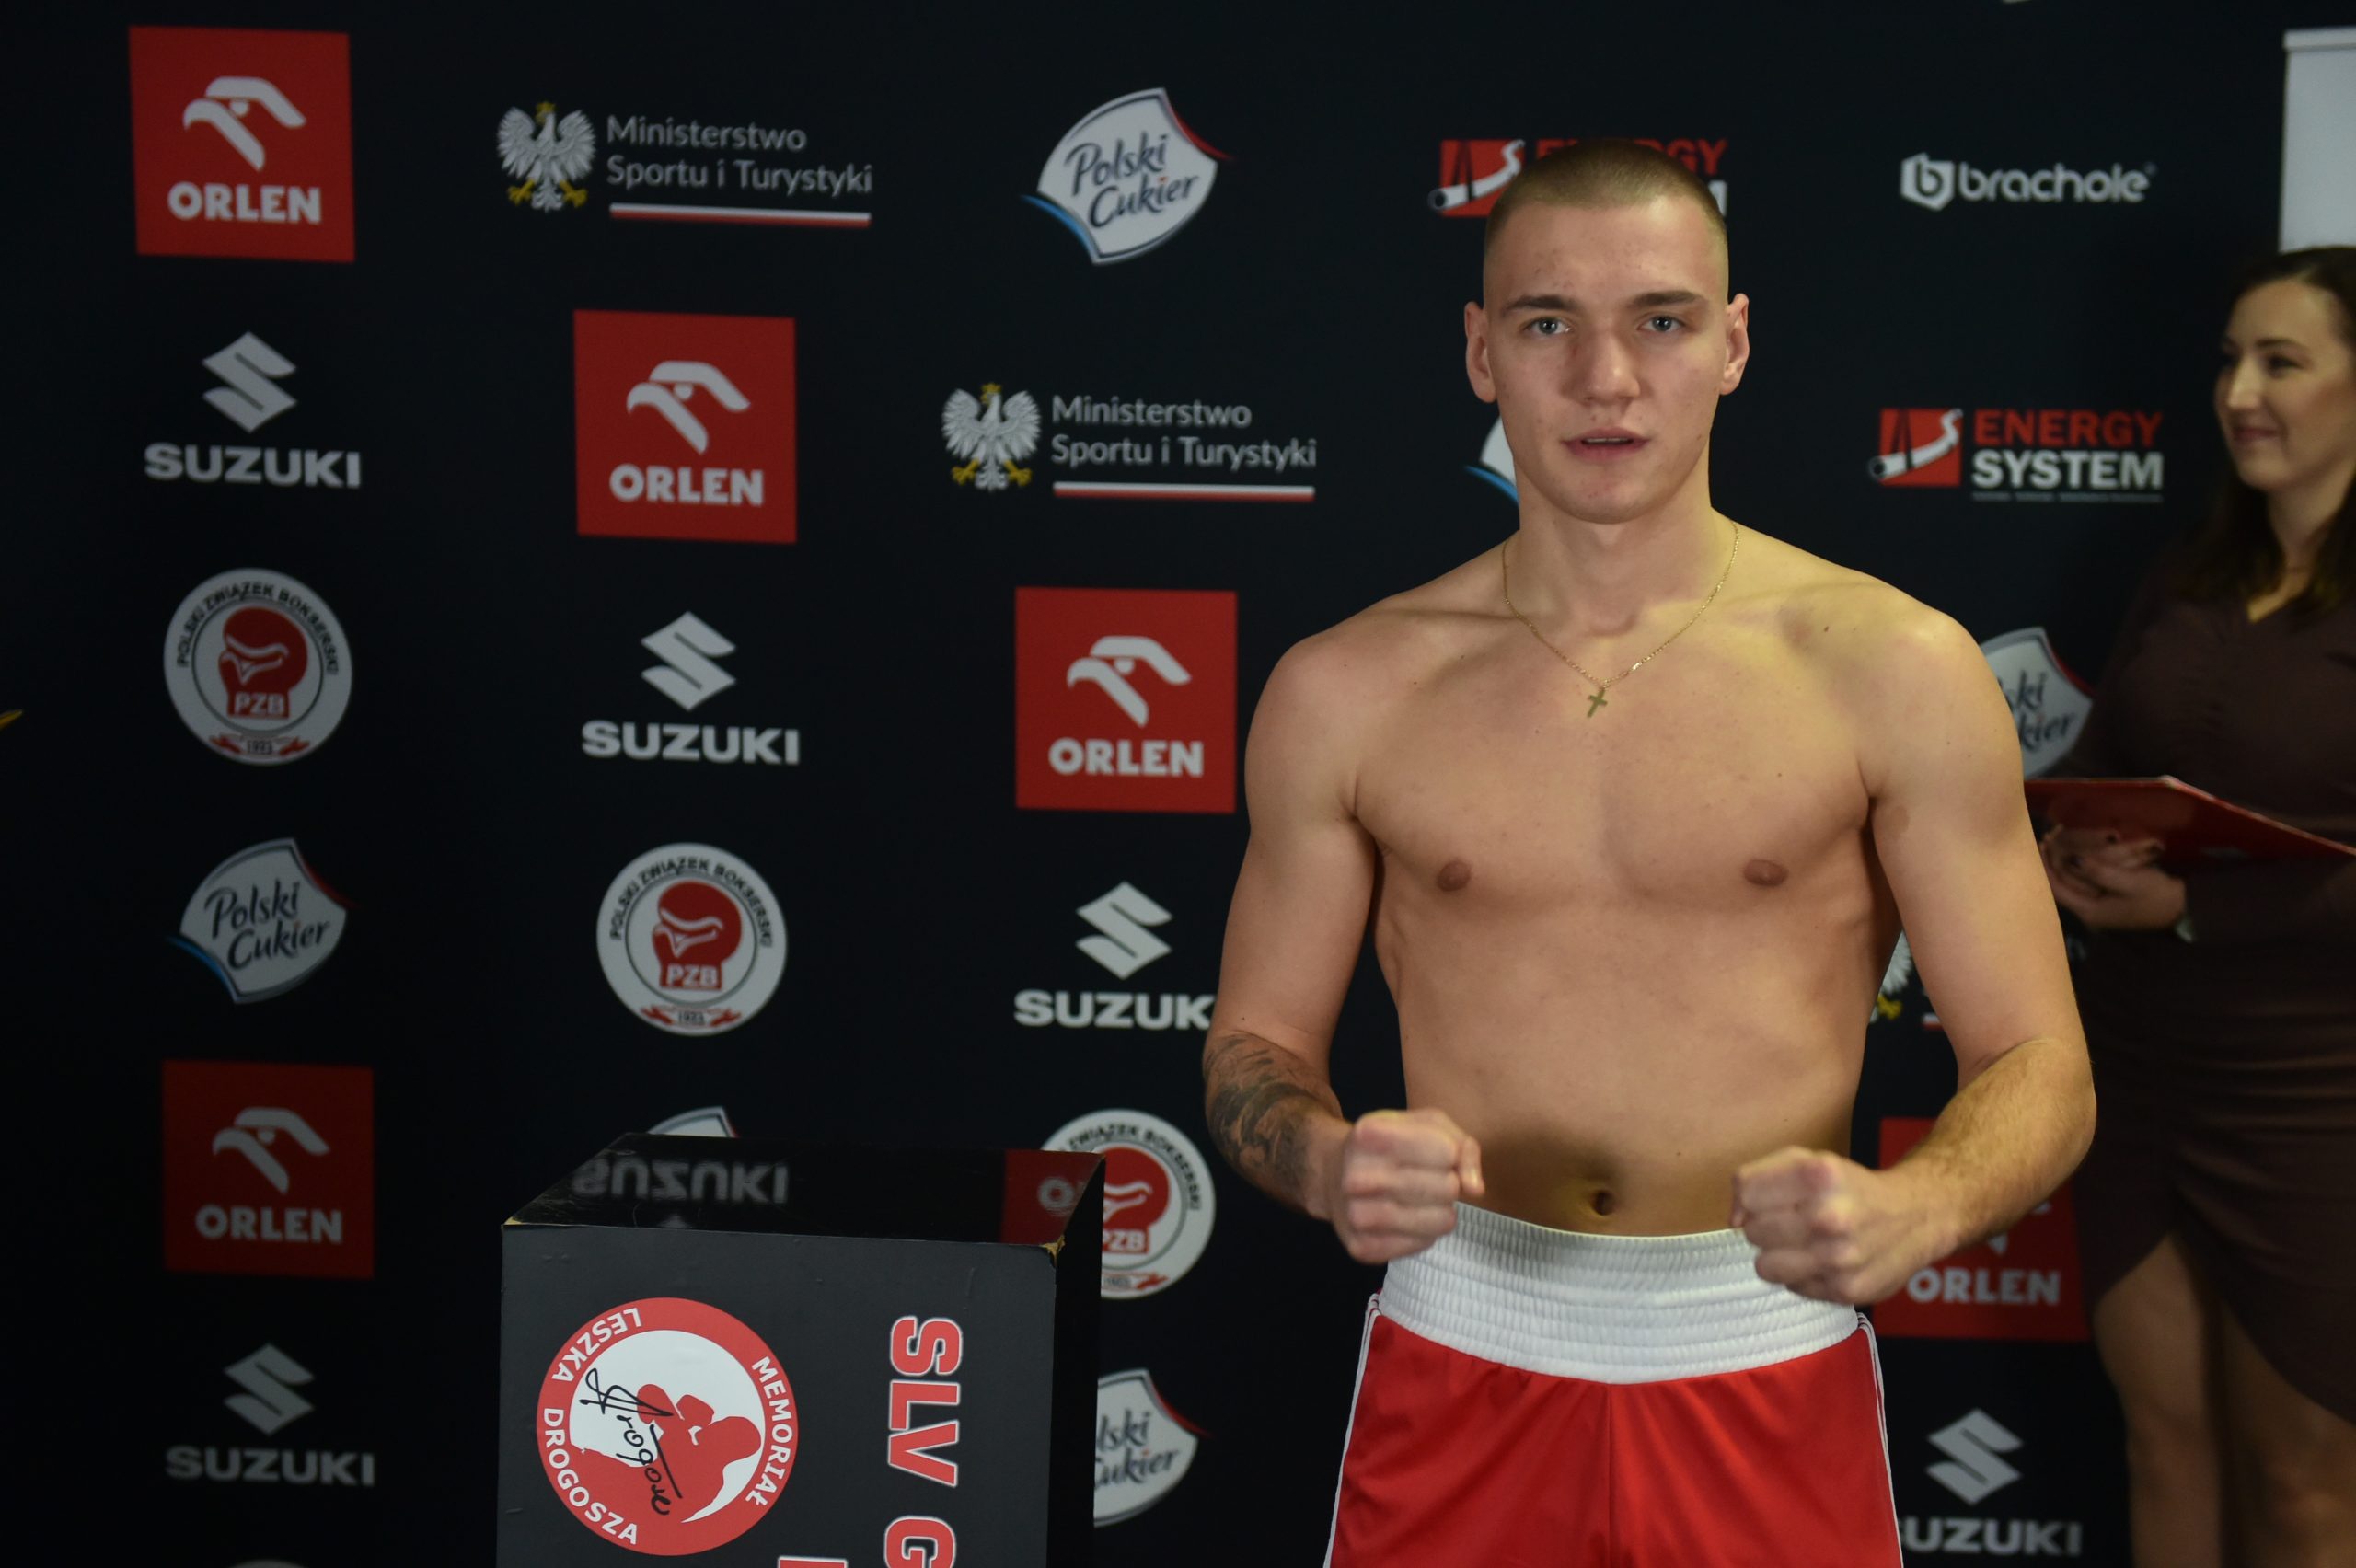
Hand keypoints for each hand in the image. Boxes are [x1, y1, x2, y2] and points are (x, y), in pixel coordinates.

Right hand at [1320, 1108, 1483, 1264]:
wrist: (1333, 1175)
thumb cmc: (1390, 1145)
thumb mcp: (1425, 1126)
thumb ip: (1461, 1147)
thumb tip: (1475, 1188)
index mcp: (1370, 1134)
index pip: (1448, 1152)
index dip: (1451, 1154)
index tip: (1435, 1153)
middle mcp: (1356, 1176)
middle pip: (1447, 1188)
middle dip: (1448, 1182)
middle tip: (1428, 1179)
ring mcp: (1356, 1215)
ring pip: (1442, 1221)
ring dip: (1443, 1210)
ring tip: (1423, 1200)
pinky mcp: (1361, 1248)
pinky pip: (1425, 1244)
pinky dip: (1427, 1232)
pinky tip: (1409, 1218)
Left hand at [1731, 1148, 1942, 1304]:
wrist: (1915, 1217)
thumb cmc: (1850, 1187)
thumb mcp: (1807, 1160)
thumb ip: (1758, 1177)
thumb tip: (1734, 1219)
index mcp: (1819, 1174)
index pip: (1746, 1191)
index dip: (1752, 1197)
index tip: (1771, 1199)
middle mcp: (1830, 1216)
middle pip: (1752, 1231)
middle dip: (1767, 1225)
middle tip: (1795, 1220)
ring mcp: (1839, 1258)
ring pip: (1764, 1266)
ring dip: (1779, 1255)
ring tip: (1804, 1243)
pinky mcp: (1845, 1290)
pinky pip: (1792, 1287)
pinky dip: (1803, 1276)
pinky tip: (1825, 1261)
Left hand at [2038, 823, 2158, 900]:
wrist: (2184, 908)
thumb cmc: (2157, 896)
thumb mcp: (2130, 881)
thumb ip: (2099, 871)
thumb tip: (2073, 859)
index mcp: (2090, 911)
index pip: (2057, 889)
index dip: (2045, 867)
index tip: (2040, 845)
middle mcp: (2088, 910)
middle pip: (2062, 884)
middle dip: (2054, 861)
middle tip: (2049, 837)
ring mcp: (2096, 906)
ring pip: (2072, 882)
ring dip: (2065, 862)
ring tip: (2058, 840)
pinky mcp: (2105, 898)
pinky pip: (2084, 882)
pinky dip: (2080, 866)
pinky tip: (2077, 851)